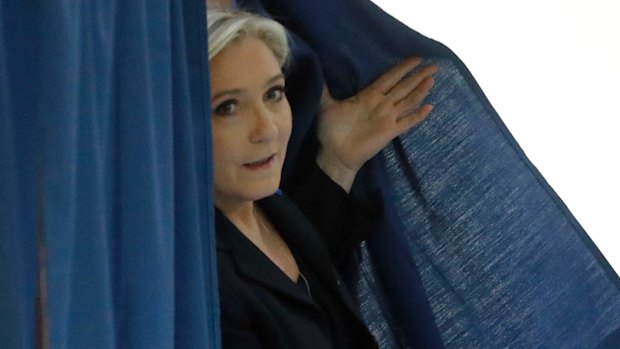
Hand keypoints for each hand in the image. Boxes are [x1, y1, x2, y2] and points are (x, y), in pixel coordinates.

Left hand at [316, 57, 437, 191]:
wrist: (334, 154)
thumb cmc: (330, 131)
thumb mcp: (326, 105)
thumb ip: (325, 89)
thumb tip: (315, 71)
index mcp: (369, 95)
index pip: (390, 77)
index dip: (402, 67)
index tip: (415, 58)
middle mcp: (381, 104)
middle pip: (404, 86)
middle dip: (418, 75)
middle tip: (434, 64)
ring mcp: (387, 118)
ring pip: (408, 100)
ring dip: (420, 90)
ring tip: (432, 79)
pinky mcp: (389, 132)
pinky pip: (407, 122)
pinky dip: (417, 115)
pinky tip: (429, 107)